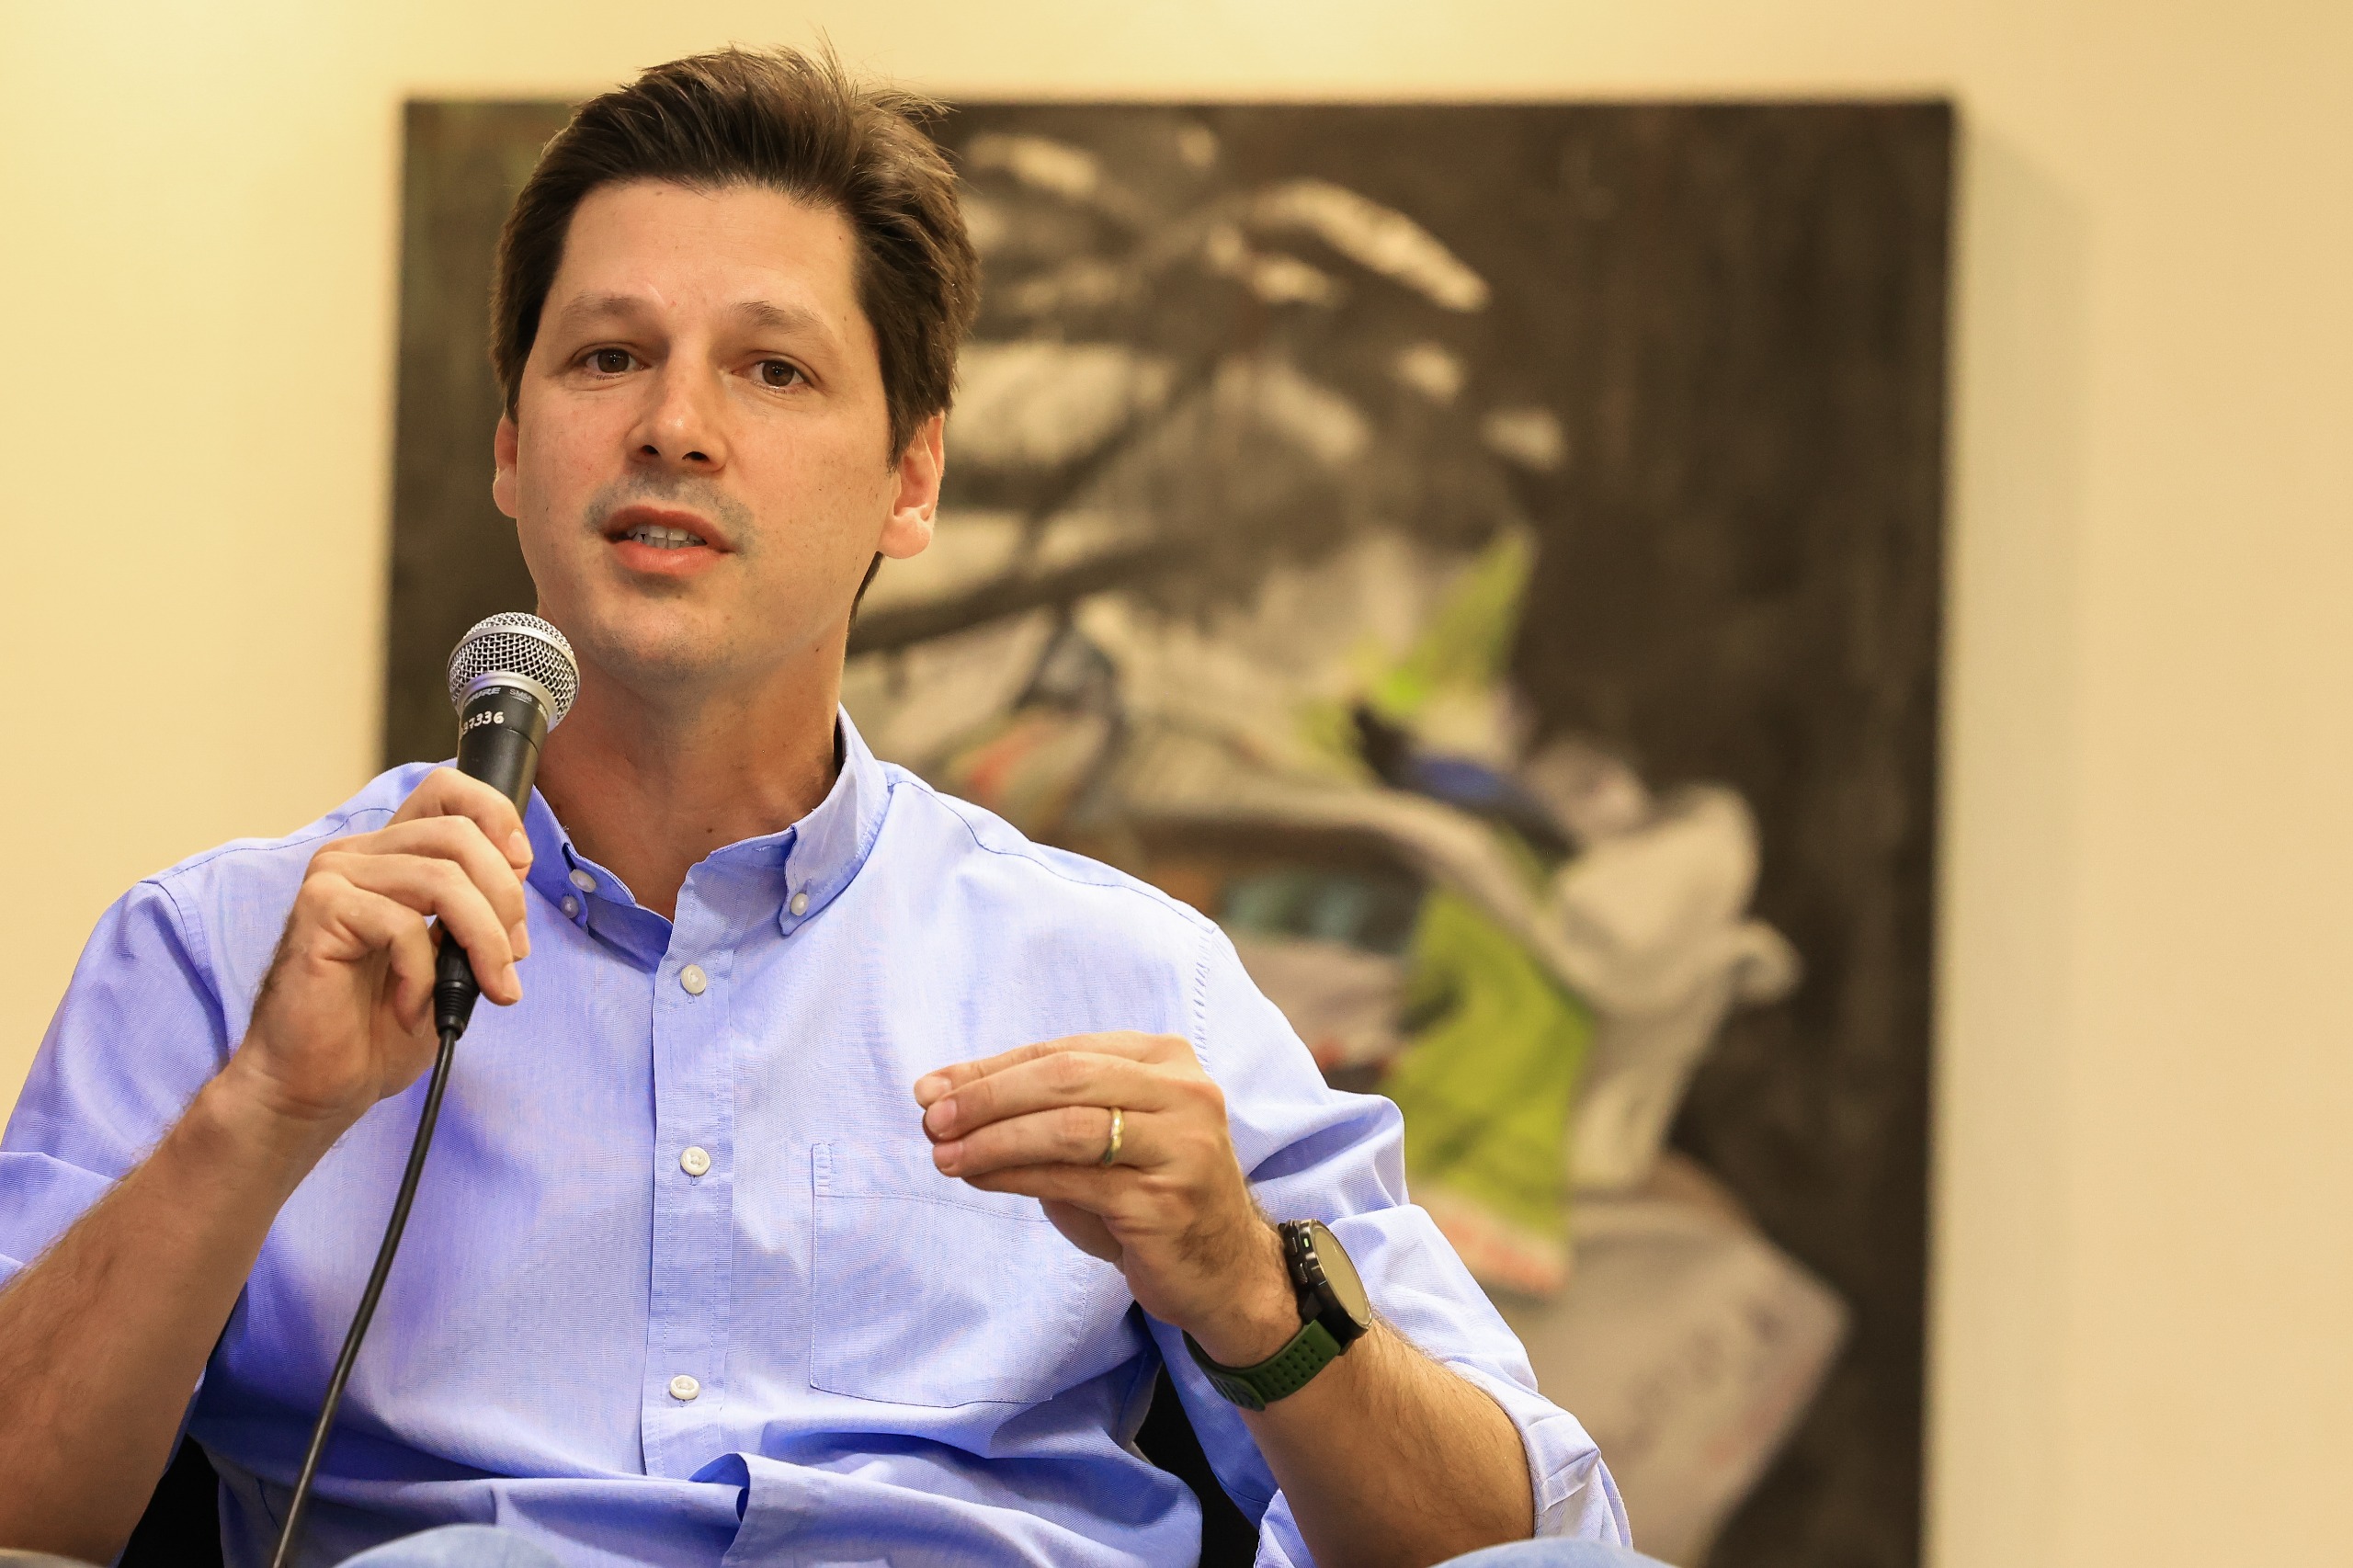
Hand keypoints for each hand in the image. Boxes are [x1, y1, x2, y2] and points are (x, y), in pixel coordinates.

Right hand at [221, 769, 532, 1138]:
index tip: (521, 867)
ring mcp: (334, 877)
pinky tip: (409, 1007)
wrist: (318, 1083)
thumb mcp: (452, 957)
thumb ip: (479, 908)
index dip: (496, 816)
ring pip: (443, 880)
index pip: (448, 791)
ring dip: (483, 942)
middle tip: (510, 961)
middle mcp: (359, 854)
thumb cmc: (379, 1024)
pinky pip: (404, 926)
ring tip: (486, 989)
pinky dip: (424, 975)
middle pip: (460, 836)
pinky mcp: (319, 910)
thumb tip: (518, 869)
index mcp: (391, 855)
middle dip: (505, 901)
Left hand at [915, 1033, 1300, 1364]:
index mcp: (1166, 1059)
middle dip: (988, 1096)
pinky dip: (1015, 1176)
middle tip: (931, 1118)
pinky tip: (979, 1179)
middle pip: (1066, 1077)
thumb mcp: (1097, 1140)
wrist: (1223, 1271)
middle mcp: (1183, 1092)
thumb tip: (940, 1095)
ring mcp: (1180, 1145)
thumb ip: (1036, 1111)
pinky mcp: (1164, 1201)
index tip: (931, 1088)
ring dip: (994, 1138)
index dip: (991, 1068)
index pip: (1062, 1051)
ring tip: (943, 1154)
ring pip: (1068, 1125)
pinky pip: (1073, 1180)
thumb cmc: (1146, 1195)